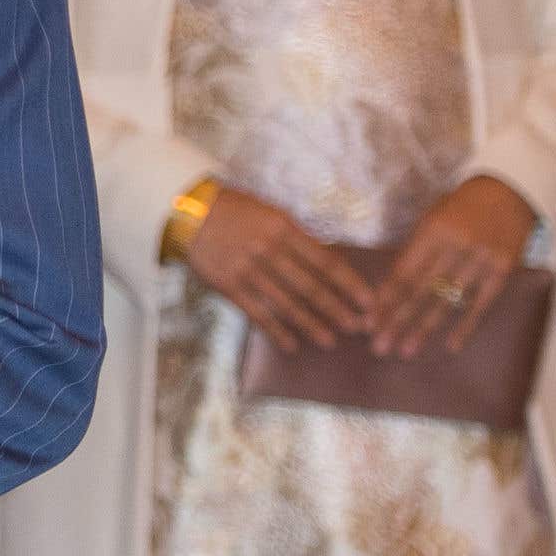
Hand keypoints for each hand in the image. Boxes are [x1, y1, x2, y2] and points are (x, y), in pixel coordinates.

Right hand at [182, 185, 371, 352]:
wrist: (186, 211)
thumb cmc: (234, 210)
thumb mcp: (270, 213)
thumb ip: (298, 236)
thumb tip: (329, 261)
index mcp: (284, 229)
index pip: (325, 262)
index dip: (350, 285)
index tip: (369, 302)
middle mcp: (268, 250)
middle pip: (310, 286)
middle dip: (336, 309)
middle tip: (358, 328)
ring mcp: (247, 269)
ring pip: (286, 303)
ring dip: (310, 324)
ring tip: (330, 341)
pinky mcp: (228, 285)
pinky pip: (256, 312)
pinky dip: (275, 331)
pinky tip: (291, 345)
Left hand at [370, 175, 538, 357]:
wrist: (509, 193)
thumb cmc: (460, 209)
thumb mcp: (432, 220)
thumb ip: (414, 252)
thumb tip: (388, 289)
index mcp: (432, 231)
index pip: (403, 272)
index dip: (385, 299)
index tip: (369, 323)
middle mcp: (456, 246)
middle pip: (420, 290)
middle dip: (397, 320)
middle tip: (379, 347)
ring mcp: (481, 259)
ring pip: (447, 300)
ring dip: (424, 328)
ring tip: (405, 350)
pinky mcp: (503, 270)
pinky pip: (481, 303)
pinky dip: (465, 326)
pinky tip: (450, 345)